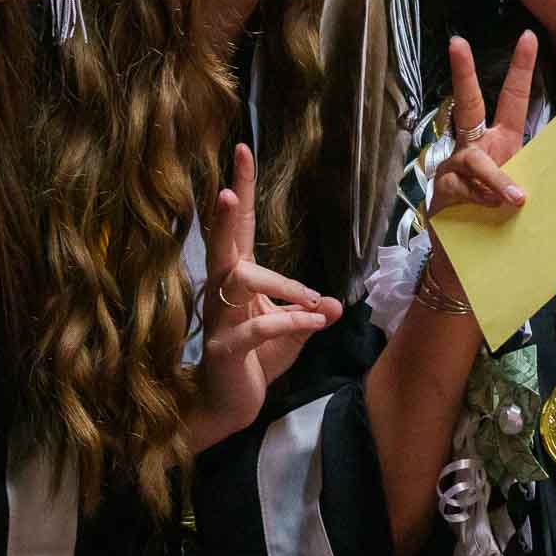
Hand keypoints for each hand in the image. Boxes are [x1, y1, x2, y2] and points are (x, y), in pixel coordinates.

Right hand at [190, 143, 342, 449]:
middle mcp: (222, 292)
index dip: (241, 188)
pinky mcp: (226, 347)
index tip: (243, 149)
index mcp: (238, 278)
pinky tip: (311, 322)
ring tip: (313, 300)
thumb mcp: (293, 332)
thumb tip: (335, 304)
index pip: (239, 227)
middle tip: (227, 188)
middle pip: (223, 243)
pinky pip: (257, 325)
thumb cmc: (257, 361)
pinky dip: (289, 321)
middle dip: (226, 214)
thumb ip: (310, 313)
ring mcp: (220, 319)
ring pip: (242, 279)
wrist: (229, 406)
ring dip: (284, 284)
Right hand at [427, 31, 538, 218]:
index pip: (512, 99)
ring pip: (473, 159)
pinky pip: (462, 187)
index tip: (528, 37)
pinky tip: (488, 211)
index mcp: (502, 143)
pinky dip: (480, 200)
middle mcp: (476, 148)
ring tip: (515, 201)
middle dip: (463, 73)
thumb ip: (537, 182)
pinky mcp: (441, 190)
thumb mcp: (528, 197)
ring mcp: (454, 168)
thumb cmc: (501, 223)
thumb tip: (547, 181)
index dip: (521, 68)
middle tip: (456, 42)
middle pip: (468, 104)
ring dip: (495, 179)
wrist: (468, 262)